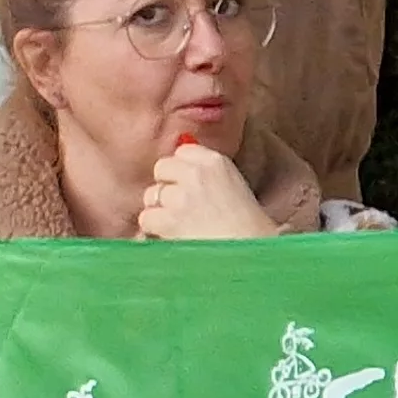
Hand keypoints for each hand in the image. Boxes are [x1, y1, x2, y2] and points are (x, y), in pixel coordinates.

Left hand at [139, 140, 276, 240]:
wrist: (250, 254)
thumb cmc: (247, 226)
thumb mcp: (233, 185)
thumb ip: (206, 168)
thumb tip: (181, 142)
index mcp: (216, 161)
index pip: (182, 152)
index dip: (182, 171)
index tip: (192, 187)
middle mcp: (196, 173)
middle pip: (161, 168)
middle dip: (167, 187)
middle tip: (185, 209)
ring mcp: (182, 195)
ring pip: (151, 195)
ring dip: (161, 211)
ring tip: (184, 226)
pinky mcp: (170, 219)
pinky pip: (146, 218)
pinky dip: (156, 230)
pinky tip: (176, 236)